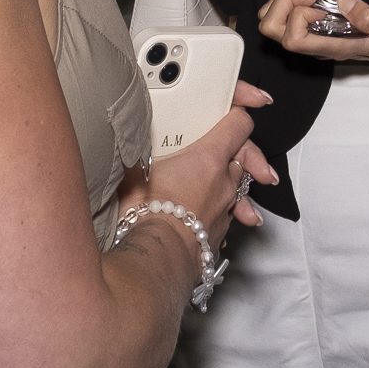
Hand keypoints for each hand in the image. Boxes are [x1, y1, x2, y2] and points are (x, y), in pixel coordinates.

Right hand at [130, 80, 276, 251]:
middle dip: (238, 151)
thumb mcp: (133, 172)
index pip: (239, 124)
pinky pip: (228, 216)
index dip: (240, 112)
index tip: (243, 107)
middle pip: (243, 157)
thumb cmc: (147, 214)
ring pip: (239, 189)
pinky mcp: (219, 235)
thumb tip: (125, 142)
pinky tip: (210, 215)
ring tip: (227, 185)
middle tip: (236, 149)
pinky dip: (222, 211)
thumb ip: (136, 153)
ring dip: (233, 185)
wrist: (157, 260)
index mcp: (209, 158)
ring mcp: (225, 211)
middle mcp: (225, 183)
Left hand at [258, 0, 368, 62]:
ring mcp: (309, 31)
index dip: (299, 16)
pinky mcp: (310, 19)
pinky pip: (281, 6)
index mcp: (333, 47)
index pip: (293, 40)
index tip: (323, 5)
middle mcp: (315, 42)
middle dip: (284, 3)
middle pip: (271, 29)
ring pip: (269, 17)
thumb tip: (342, 3)